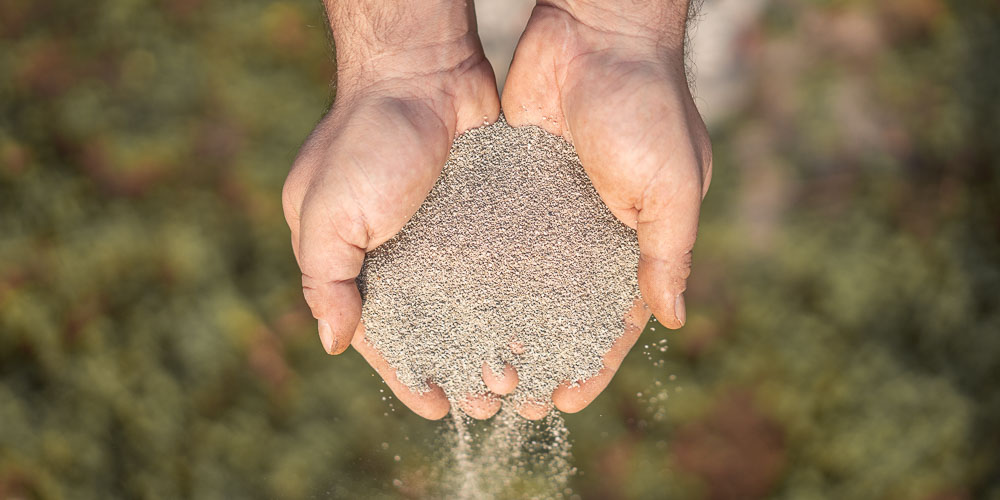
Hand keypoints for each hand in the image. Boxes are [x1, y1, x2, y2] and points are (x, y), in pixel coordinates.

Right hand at [282, 0, 498, 419]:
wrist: (423, 67)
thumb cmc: (366, 136)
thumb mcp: (328, 211)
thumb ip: (326, 278)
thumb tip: (335, 343)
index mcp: (351, 257)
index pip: (380, 334)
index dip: (407, 375)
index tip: (439, 408)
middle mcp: (398, 251)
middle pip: (431, 327)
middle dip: (459, 366)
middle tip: (492, 400)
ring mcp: (442, 232)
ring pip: (471, 305)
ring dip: (492, 342)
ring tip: (522, 374)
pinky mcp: (482, 212)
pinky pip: (499, 267)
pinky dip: (514, 299)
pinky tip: (539, 325)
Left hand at [495, 0, 712, 417]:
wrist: (595, 30)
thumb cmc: (646, 103)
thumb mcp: (671, 183)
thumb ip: (668, 251)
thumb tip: (673, 319)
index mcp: (638, 237)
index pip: (616, 318)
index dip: (594, 363)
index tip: (566, 401)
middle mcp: (592, 230)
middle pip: (565, 311)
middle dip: (542, 355)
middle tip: (512, 396)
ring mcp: (551, 210)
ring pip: (526, 284)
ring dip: (506, 326)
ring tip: (480, 365)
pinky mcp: (513, 185)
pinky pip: (496, 241)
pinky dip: (481, 277)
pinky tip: (457, 309)